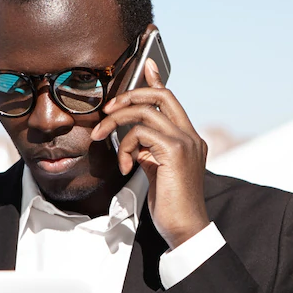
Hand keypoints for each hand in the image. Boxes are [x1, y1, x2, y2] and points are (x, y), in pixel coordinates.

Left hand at [90, 60, 209, 248]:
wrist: (185, 228)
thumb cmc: (171, 205)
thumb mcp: (157, 171)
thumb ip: (150, 151)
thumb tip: (135, 139)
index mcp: (189, 139)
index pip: (171, 100)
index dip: (157, 80)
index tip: (146, 65)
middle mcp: (191, 136)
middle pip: (161, 95)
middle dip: (129, 95)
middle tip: (107, 111)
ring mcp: (185, 142)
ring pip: (144, 112)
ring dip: (115, 123)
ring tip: (102, 139)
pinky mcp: (174, 151)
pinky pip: (140, 133)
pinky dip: (125, 146)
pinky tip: (127, 166)